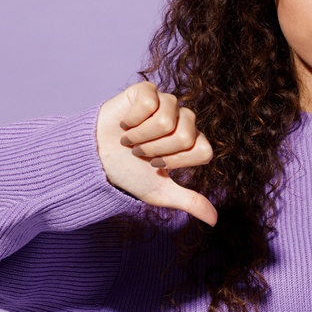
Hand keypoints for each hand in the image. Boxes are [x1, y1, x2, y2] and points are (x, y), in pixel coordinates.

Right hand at [95, 81, 218, 225]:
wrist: (96, 159)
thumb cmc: (128, 173)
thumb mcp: (159, 191)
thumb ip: (189, 201)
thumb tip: (215, 221)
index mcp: (192, 142)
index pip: (203, 150)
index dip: (177, 161)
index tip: (155, 165)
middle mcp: (184, 119)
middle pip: (185, 136)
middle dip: (155, 150)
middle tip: (139, 152)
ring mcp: (167, 102)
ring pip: (166, 120)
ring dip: (141, 136)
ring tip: (129, 140)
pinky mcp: (147, 90)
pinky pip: (149, 103)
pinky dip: (132, 119)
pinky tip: (124, 124)